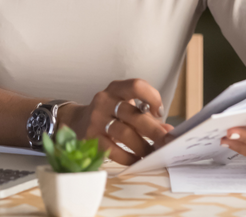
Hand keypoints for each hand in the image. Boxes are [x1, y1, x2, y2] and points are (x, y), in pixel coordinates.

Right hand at [58, 79, 173, 165]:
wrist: (77, 121)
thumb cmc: (109, 113)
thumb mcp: (125, 107)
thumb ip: (146, 116)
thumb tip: (168, 131)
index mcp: (116, 89)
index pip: (136, 86)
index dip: (152, 97)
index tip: (159, 112)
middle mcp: (105, 100)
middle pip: (133, 114)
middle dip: (153, 130)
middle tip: (167, 142)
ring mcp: (96, 119)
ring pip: (124, 133)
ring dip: (142, 146)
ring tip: (152, 154)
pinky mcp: (91, 138)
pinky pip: (113, 150)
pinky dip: (128, 157)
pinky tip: (137, 160)